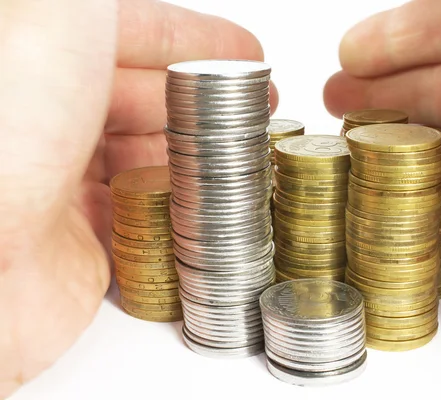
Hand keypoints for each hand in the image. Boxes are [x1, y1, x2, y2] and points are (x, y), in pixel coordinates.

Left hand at [0, 0, 276, 396]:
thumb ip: (103, 6)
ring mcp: (64, 185)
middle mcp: (50, 120)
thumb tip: (122, 5)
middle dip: (207, 102)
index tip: (248, 54)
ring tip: (249, 155)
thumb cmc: (8, 122)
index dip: (197, 43)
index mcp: (44, 59)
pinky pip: (144, 223)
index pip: (134, 38)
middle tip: (258, 109)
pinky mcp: (80, 246)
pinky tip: (215, 202)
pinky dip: (182, 210)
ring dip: (201, 157)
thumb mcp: (59, 14)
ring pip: (149, 163)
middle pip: (147, 102)